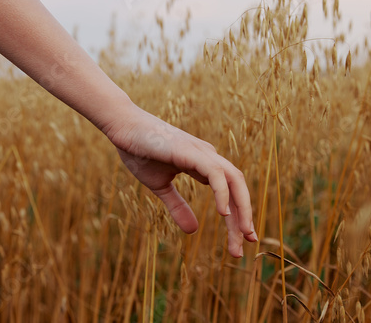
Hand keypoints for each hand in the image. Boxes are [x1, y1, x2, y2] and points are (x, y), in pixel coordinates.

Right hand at [107, 104, 257, 257]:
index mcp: (203, 165)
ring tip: (242, 234)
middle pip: (237, 188)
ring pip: (233, 180)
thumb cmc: (139, 152)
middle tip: (247, 243)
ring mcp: (201, 152)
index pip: (228, 192)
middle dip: (244, 217)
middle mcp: (208, 158)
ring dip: (241, 208)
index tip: (240, 241)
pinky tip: (223, 213)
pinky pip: (215, 173)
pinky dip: (222, 192)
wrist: (122, 128)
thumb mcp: (159, 187)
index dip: (237, 216)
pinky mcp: (191, 151)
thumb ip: (177, 206)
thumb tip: (193, 231)